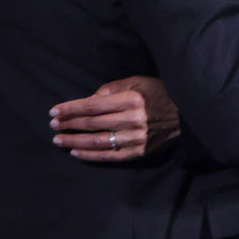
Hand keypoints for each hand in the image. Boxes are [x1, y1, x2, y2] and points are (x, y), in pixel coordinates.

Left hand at [48, 76, 180, 160]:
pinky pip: (109, 156)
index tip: (54, 111)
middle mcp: (133, 120)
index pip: (93, 105)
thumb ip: (114, 88)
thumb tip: (91, 99)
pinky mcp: (138, 152)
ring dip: (74, 141)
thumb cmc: (159, 93)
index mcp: (132, 99)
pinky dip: (90, 155)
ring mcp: (136, 138)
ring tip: (59, 140)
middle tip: (52, 125)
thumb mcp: (139, 82)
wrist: (185, 114)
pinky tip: (76, 152)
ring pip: (97, 141)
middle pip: (92, 123)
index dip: (71, 108)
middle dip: (69, 123)